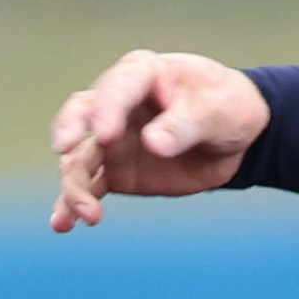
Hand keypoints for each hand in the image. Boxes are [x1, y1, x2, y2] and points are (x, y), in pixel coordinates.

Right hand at [49, 51, 267, 231]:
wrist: (235, 136)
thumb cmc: (224, 107)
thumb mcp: (217, 111)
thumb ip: (186, 125)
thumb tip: (154, 144)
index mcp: (141, 74)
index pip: (117, 87)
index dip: (107, 109)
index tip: (105, 135)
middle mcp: (115, 105)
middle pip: (81, 119)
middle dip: (71, 137)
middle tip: (67, 154)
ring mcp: (111, 141)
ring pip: (80, 159)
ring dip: (74, 186)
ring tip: (86, 214)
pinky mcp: (115, 172)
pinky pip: (89, 187)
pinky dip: (73, 205)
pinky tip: (63, 223)